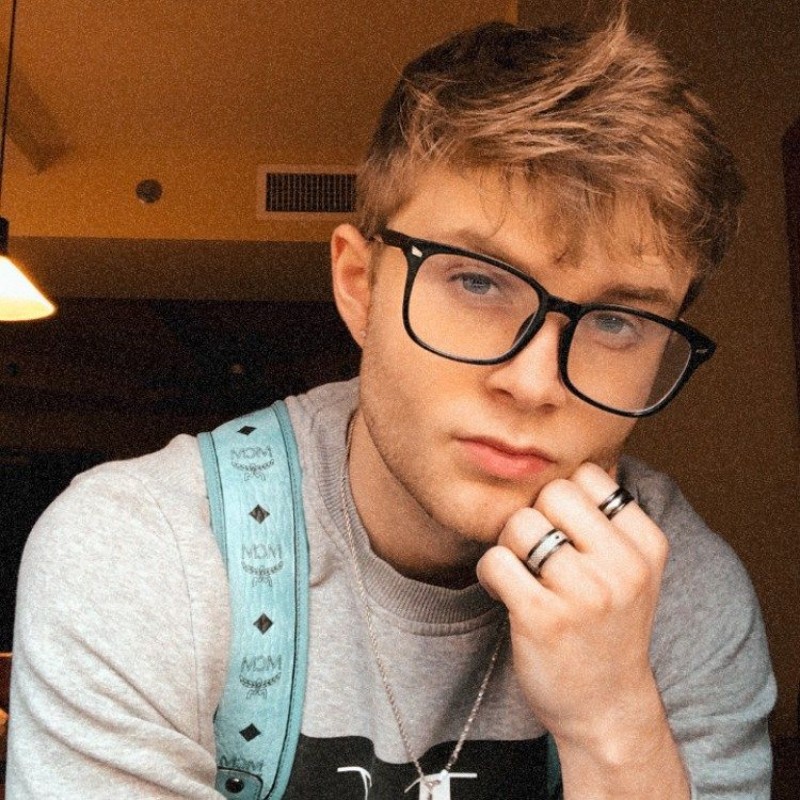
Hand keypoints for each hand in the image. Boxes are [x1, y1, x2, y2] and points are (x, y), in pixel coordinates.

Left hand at [476, 463, 670, 763]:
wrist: (607, 707)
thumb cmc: (608, 629)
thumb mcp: (630, 571)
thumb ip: (605, 521)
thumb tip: (559, 460)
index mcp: (647, 545)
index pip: (590, 476)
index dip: (565, 499)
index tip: (565, 531)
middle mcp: (623, 566)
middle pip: (552, 493)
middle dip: (534, 516)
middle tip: (535, 551)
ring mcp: (585, 594)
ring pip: (519, 524)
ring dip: (508, 545)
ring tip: (521, 573)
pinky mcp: (543, 618)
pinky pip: (495, 560)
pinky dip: (490, 572)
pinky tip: (504, 593)